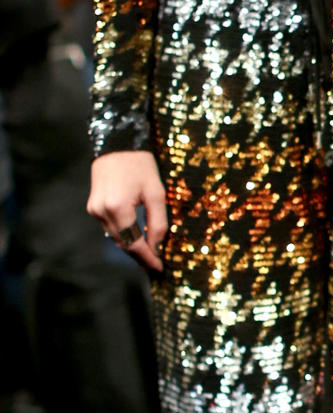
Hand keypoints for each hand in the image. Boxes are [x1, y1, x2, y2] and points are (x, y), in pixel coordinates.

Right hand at [88, 150, 166, 273]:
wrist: (117, 144)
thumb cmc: (140, 164)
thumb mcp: (156, 191)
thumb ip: (157, 221)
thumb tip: (156, 245)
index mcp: (118, 208)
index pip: (133, 243)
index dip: (147, 258)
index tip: (160, 268)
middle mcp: (102, 212)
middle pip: (123, 243)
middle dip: (140, 255)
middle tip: (156, 265)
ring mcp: (95, 210)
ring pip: (115, 236)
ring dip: (131, 246)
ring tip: (149, 254)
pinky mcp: (93, 207)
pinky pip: (110, 227)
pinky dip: (123, 234)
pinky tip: (136, 237)